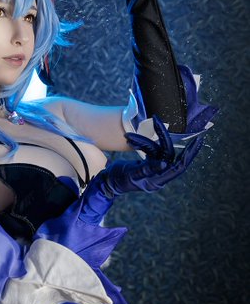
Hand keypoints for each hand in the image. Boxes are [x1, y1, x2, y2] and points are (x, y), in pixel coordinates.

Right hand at [89, 116, 203, 197]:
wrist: (106, 182)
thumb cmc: (117, 180)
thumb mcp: (131, 174)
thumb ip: (147, 169)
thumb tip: (165, 164)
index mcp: (158, 180)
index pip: (179, 166)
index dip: (189, 154)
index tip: (198, 141)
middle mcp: (158, 175)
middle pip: (168, 154)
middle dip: (163, 138)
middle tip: (159, 122)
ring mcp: (153, 168)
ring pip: (156, 150)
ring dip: (144, 141)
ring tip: (129, 137)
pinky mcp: (147, 163)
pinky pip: (149, 150)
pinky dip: (141, 144)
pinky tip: (130, 140)